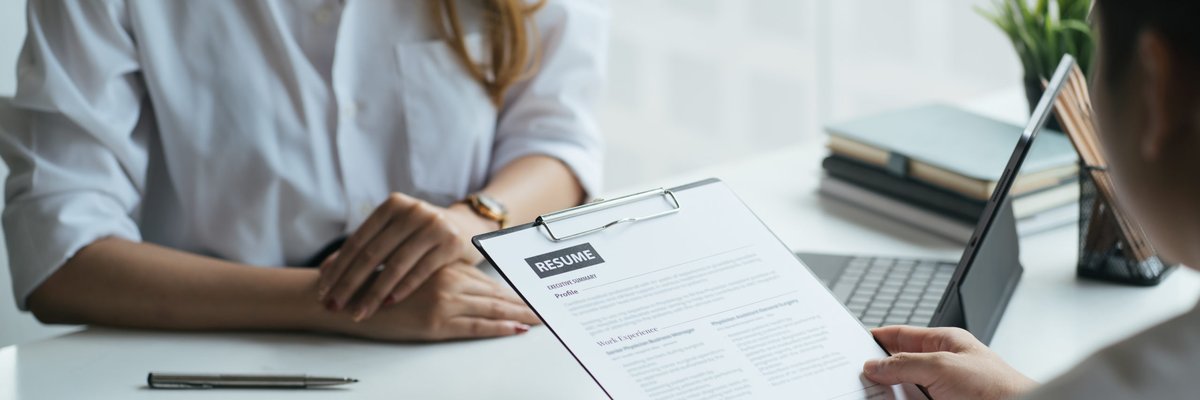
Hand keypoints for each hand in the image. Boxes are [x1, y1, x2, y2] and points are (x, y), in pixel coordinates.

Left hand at [318, 193, 496, 320]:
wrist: (468, 227)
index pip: (358, 240)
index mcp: (392, 205)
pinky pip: (422, 270)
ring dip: (374, 292)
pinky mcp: (451, 242)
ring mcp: (433, 225)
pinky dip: (403, 288)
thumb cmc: (421, 235)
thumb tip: (325, 271)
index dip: (339, 267)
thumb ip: (365, 247)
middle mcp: (412, 211)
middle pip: (373, 253)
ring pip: (396, 264)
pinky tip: (388, 304)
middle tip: (334, 306)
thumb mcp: (394, 233)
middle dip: (350, 283)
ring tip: (359, 312)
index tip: (324, 292)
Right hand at [323, 264, 539, 340]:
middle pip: (497, 295)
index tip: (534, 298)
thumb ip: (442, 280)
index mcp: (446, 268)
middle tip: (548, 311)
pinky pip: (477, 327)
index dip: (514, 292)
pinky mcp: (436, 322)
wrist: (348, 299)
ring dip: (520, 316)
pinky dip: (499, 328)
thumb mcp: (415, 278)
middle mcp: (449, 280)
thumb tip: (470, 291)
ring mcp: (444, 301)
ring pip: (493, 308)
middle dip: (524, 304)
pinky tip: (517, 330)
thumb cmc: (379, 290)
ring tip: (541, 321)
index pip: (489, 282)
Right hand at [863, 326, 1035, 399]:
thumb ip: (905, 364)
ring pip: (903, 390)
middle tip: (855, 375)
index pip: (901, 335)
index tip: (852, 344)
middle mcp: (942, 366)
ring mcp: (942, 390)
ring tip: (867, 393)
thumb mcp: (942, 366)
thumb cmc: (998, 389)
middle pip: (898, 366)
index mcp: (944, 342)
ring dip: (887, 393)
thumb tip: (875, 366)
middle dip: (878, 370)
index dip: (876, 338)